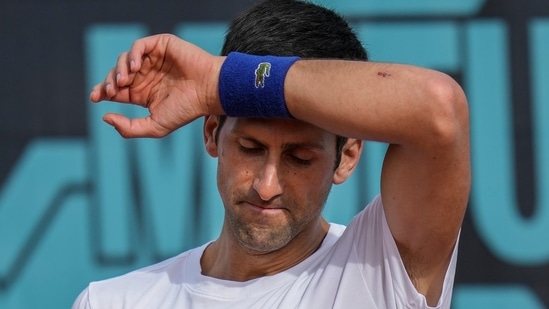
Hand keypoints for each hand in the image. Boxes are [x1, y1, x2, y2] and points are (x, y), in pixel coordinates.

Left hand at [90, 34, 223, 137]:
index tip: (95, 98)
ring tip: (124, 81)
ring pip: (125, 60)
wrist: (209, 91)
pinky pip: (139, 46)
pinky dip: (133, 54)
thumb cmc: (186, 110)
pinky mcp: (161, 46)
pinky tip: (135, 67)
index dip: (102, 91)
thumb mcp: (155, 127)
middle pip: (117, 74)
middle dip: (108, 82)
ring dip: (120, 69)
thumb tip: (104, 116)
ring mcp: (153, 60)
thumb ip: (129, 128)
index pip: (116, 90)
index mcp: (143, 93)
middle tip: (109, 91)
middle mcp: (147, 76)